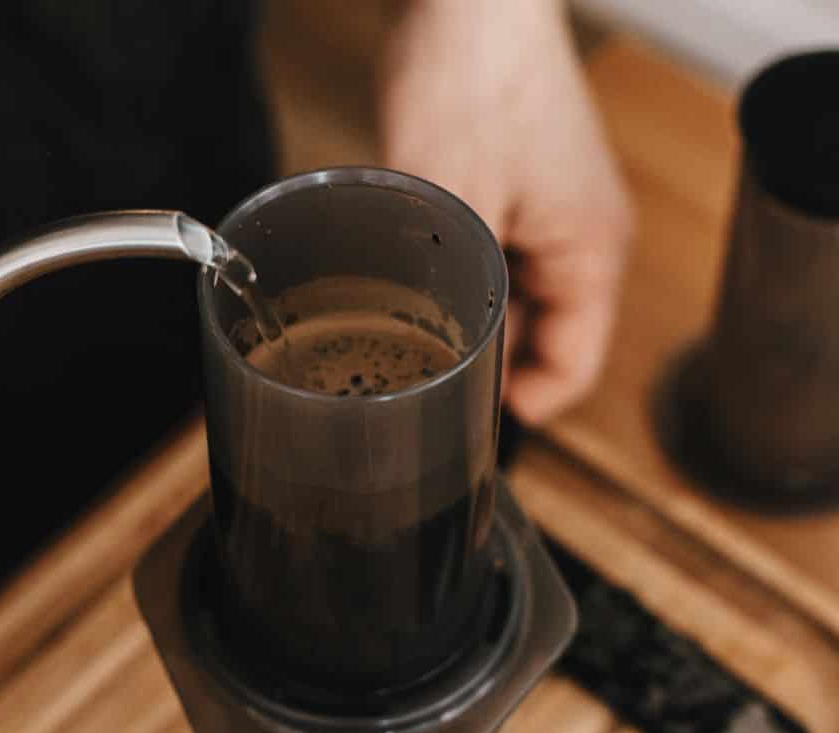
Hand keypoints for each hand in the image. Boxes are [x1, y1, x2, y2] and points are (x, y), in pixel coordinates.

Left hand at [378, 0, 633, 423]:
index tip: (458, 428)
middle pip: (540, 340)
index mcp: (590, 253)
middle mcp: (581, 238)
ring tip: (405, 345)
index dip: (515, 412)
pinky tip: (407, 289)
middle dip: (482, 370)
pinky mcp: (513, 190)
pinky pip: (491, 262)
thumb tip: (427, 367)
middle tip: (413, 391)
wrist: (465, 0)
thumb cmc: (470, 83)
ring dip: (465, 324)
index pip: (569, 370)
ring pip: (511, 302)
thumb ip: (450, 293)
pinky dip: (458, 283)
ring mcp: (548, 212)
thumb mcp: (449, 206)